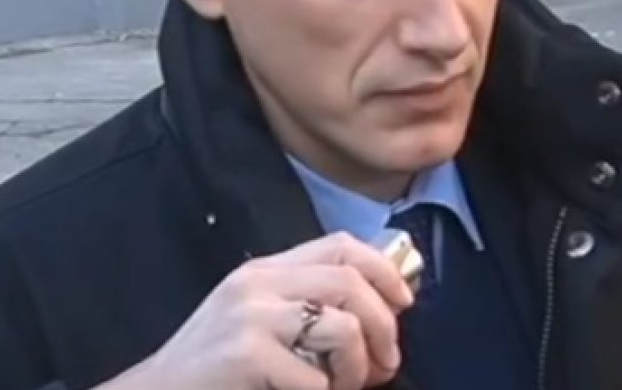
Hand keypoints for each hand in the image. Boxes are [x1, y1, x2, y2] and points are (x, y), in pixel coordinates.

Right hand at [99, 232, 414, 389]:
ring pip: (341, 328)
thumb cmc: (216, 368)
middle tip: (387, 364)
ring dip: (357, 368)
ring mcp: (250, 317)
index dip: (385, 271)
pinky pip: (315, 378)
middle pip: (350, 283)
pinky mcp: (245, 355)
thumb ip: (306, 303)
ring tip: (344, 387)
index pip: (342, 245)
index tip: (405, 304)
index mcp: (266, 269)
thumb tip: (384, 311)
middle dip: (384, 326)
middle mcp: (258, 283)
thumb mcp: (258, 318)